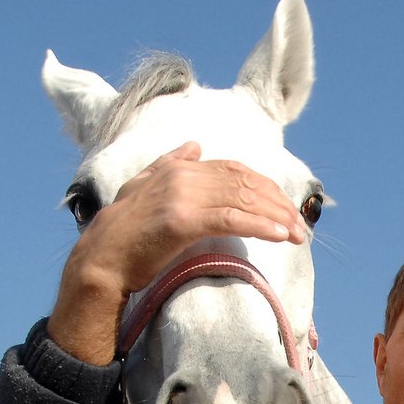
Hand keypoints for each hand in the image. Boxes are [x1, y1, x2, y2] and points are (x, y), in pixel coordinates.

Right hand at [47, 142, 309, 364]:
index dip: (266, 188)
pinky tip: (279, 236)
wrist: (103, 256)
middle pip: (246, 184)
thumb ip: (171, 164)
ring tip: (297, 235)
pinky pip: (231, 219)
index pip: (236, 170)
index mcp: (180, 167)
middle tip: (299, 226)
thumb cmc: (126, 231)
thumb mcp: (146, 187)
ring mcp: (183, 195)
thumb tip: (194, 146)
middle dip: (278, 204)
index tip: (285, 208)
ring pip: (243, 200)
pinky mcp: (183, 220)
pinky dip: (260, 226)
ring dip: (276, 218)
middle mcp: (184, 175)